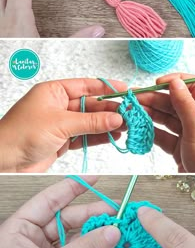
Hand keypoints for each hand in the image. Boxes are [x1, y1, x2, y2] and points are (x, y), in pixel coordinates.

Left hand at [0, 78, 126, 171]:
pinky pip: (84, 136)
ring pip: (89, 122)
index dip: (106, 87)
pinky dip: (98, 137)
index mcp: (53, 91)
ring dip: (107, 124)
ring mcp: (60, 124)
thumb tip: (115, 117)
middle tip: (129, 113)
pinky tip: (112, 136)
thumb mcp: (61, 124)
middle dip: (110, 109)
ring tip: (126, 126)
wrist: (5, 162)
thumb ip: (91, 122)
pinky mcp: (61, 141)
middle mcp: (57, 106)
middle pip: (90, 104)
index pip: (86, 85)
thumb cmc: (21, 135)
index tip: (125, 90)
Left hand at [0, 177, 119, 247]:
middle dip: (94, 217)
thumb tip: (112, 232)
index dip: (73, 188)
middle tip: (119, 215)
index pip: (49, 201)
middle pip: (68, 220)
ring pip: (78, 241)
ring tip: (122, 234)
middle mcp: (33, 241)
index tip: (96, 180)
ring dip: (100, 239)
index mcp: (20, 231)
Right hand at [138, 73, 194, 172]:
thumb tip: (175, 82)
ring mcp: (191, 134)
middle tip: (136, 99)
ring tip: (133, 112)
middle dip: (156, 98)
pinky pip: (164, 136)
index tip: (157, 83)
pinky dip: (151, 132)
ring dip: (151, 114)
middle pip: (176, 102)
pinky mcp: (181, 149)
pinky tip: (140, 128)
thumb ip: (185, 103)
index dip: (176, 82)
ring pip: (168, 119)